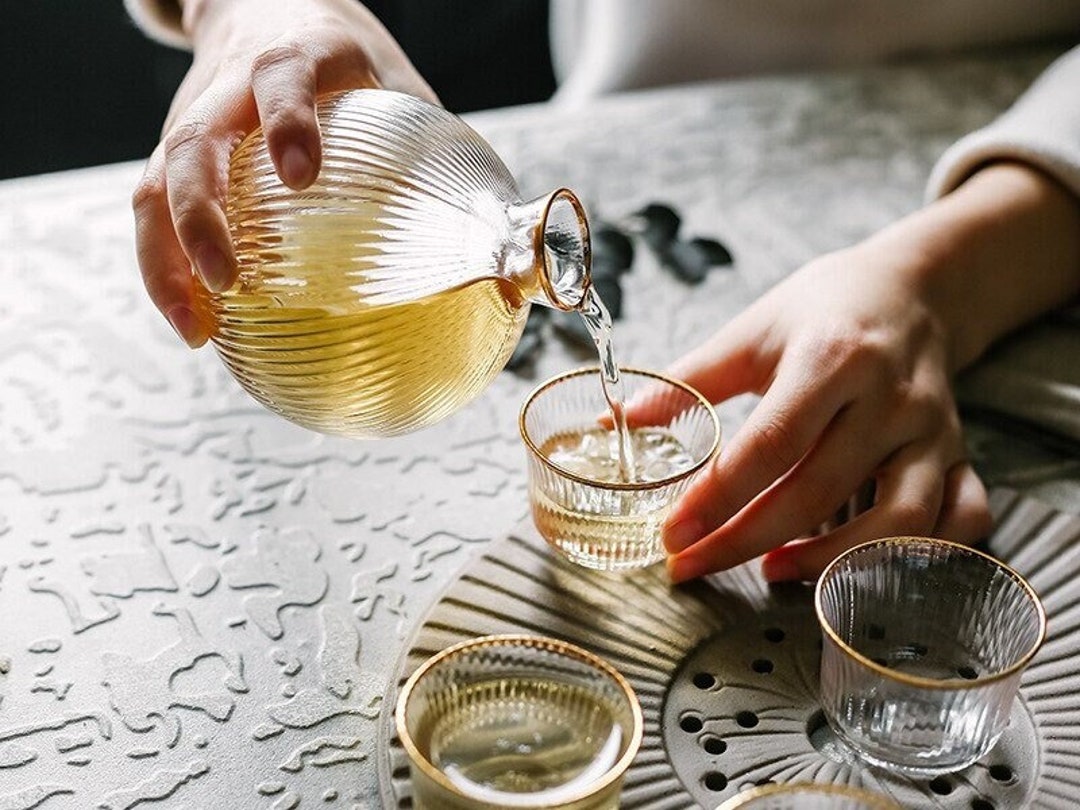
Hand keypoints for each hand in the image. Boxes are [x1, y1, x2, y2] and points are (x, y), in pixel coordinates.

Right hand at [131, 0, 435, 346]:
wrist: (267, 4)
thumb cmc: (348, 64)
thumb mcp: (399, 90)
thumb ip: (438, 158)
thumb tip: (504, 264)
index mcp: (299, 53)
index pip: (282, 75)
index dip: (287, 119)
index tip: (302, 174)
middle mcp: (232, 84)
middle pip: (192, 141)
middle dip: (199, 215)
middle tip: (227, 281)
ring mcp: (196, 116)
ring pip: (156, 181)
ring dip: (166, 259)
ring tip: (194, 329)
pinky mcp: (176, 149)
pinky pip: (155, 208)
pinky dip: (167, 267)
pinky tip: (195, 319)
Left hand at [660, 237, 992, 583]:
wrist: (912, 287)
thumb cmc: (823, 309)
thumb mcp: (752, 331)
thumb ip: (688, 380)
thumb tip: (615, 422)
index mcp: (832, 357)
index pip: (770, 444)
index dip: (717, 498)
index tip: (672, 534)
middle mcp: (890, 398)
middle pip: (819, 491)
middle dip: (746, 541)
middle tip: (692, 564)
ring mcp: (934, 431)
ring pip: (898, 520)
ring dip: (832, 561)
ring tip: (771, 571)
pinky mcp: (960, 454)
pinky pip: (963, 518)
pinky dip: (921, 554)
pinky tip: (864, 565)